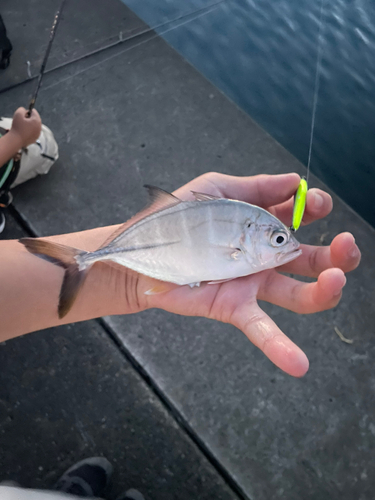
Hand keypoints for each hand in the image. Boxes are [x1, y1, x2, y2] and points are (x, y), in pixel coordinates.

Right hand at [9, 107, 41, 147]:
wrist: (16, 140)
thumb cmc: (17, 127)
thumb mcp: (18, 114)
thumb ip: (22, 109)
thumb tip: (25, 110)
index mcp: (37, 120)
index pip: (34, 111)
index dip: (27, 111)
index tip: (22, 115)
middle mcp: (40, 127)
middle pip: (35, 119)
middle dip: (28, 118)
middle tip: (22, 121)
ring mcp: (38, 133)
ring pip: (34, 126)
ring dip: (29, 124)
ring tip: (22, 126)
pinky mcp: (35, 138)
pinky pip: (33, 132)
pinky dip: (29, 131)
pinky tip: (23, 132)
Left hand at [129, 172, 360, 376]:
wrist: (145, 248)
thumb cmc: (180, 217)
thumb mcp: (218, 190)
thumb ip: (256, 186)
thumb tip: (296, 180)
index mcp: (262, 227)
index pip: (302, 220)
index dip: (317, 210)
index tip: (317, 204)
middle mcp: (264, 257)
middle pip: (312, 259)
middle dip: (338, 253)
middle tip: (347, 245)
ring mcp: (252, 284)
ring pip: (299, 294)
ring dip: (325, 291)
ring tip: (336, 280)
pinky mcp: (233, 306)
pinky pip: (261, 328)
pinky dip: (280, 347)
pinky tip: (300, 365)